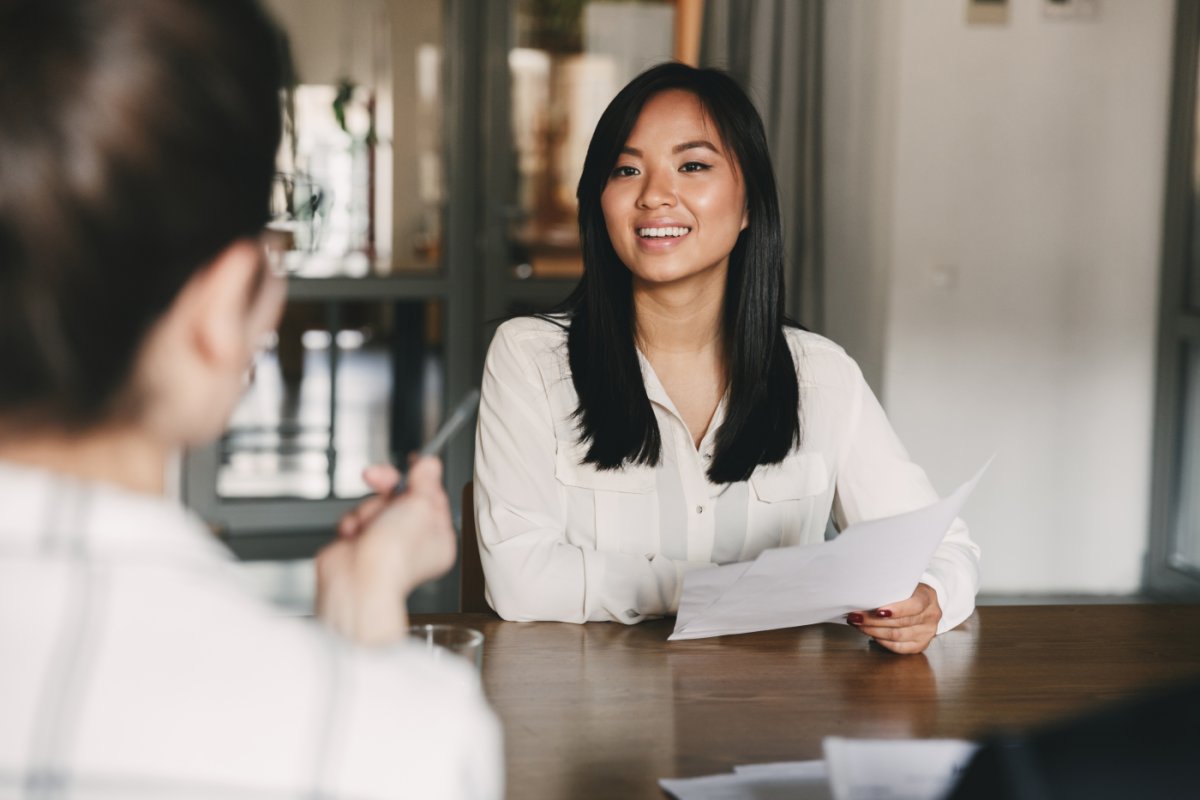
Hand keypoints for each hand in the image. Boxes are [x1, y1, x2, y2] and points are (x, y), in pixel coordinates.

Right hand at [315, 457, 456, 645]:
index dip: (421, 478)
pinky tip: (354, 535)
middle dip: (386, 487)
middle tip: (376, 476)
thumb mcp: (421, 506)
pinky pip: (356, 519)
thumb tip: (429, 465)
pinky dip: (353, 523)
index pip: (432, 498)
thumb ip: (425, 481)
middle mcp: (412, 543)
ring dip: (367, 509)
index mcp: (437, 538)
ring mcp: (384, 545)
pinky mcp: (359, 546)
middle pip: (401, 499)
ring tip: (368, 526)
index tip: (413, 463)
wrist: (358, 580)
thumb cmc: (395, 555)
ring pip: (375, 506)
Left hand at [847, 583, 941, 654]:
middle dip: (875, 620)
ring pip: (897, 636)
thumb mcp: (904, 584)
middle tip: (856, 616)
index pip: (915, 605)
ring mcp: (927, 633)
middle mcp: (931, 616)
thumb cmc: (908, 591)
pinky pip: (899, 647)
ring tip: (859, 624)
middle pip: (901, 622)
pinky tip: (871, 634)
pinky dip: (882, 641)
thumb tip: (864, 595)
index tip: (877, 611)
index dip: (896, 610)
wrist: (924, 602)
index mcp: (928, 597)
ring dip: (874, 631)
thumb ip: (891, 589)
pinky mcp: (921, 645)